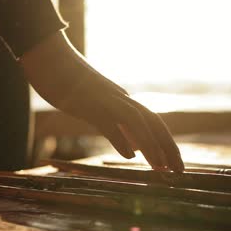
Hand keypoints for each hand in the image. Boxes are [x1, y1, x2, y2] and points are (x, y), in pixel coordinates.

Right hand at [19, 30, 183, 171]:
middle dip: (169, 148)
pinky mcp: (88, 102)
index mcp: (124, 101)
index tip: (176, 165)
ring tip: (161, 169)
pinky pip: (107, 121)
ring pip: (136, 121)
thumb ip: (116, 126)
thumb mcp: (97, 108)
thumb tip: (131, 149)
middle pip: (153, 122)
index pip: (153, 123)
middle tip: (180, 172)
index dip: (167, 144)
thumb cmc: (71, 84)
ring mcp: (106, 100)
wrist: (51, 59)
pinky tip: (129, 156)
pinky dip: (119, 138)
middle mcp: (120, 100)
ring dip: (151, 145)